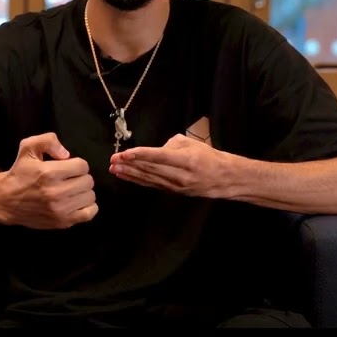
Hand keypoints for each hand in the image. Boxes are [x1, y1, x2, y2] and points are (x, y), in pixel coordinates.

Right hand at [0, 132, 96, 228]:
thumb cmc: (20, 173)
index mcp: (49, 173)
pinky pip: (89, 213)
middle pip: (88, 181)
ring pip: (90, 196)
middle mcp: (56, 192)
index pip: (82, 166)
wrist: (5, 201)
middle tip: (69, 179)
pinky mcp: (62, 222)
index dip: (76, 164)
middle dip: (80, 177)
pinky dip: (88, 207)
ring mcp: (60, 209)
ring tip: (71, 190)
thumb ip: (48, 141)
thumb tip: (66, 154)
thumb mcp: (28, 147)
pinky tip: (77, 202)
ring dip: (83, 192)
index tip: (67, 168)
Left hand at [109, 133, 227, 197]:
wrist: (223, 179)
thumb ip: (170, 145)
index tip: (124, 154)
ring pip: (149, 179)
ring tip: (114, 169)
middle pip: (150, 170)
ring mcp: (175, 186)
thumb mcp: (192, 144)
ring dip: (130, 174)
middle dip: (129, 165)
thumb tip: (154, 151)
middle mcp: (179, 175)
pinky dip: (138, 180)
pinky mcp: (172, 192)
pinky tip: (127, 177)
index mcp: (186, 160)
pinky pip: (152, 185)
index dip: (140, 155)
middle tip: (113, 160)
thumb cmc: (208, 157)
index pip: (159, 157)